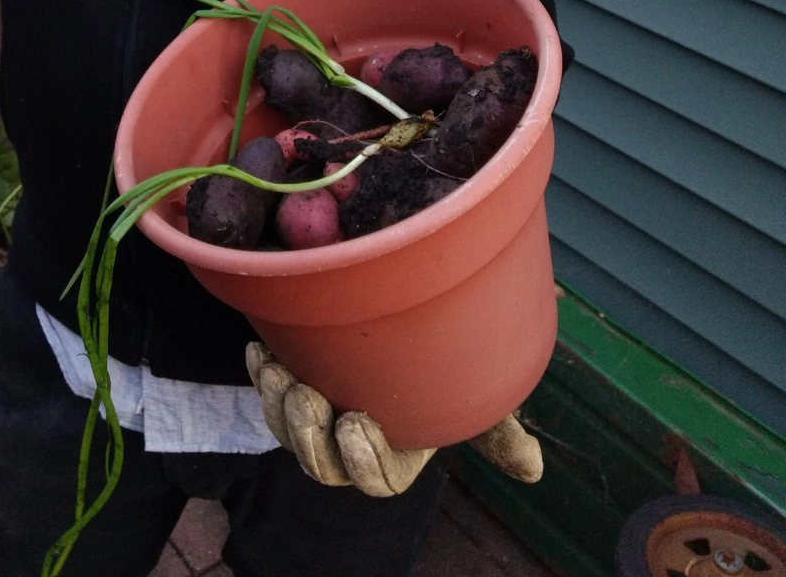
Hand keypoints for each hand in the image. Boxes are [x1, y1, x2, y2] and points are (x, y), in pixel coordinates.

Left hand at [246, 342, 542, 495]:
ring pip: (289, 432)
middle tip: (310, 395)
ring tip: (281, 372)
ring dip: (280, 406)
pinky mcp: (292, 382)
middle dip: (309, 436)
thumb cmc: (446, 359)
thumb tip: (533, 470)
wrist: (403, 312)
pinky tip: (261, 352)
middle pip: (322, 465)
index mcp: (397, 455)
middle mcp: (353, 443)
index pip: (375, 482)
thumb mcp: (474, 390)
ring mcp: (319, 415)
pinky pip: (269, 394)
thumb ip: (496, 427)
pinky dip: (262, 374)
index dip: (361, 462)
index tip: (358, 422)